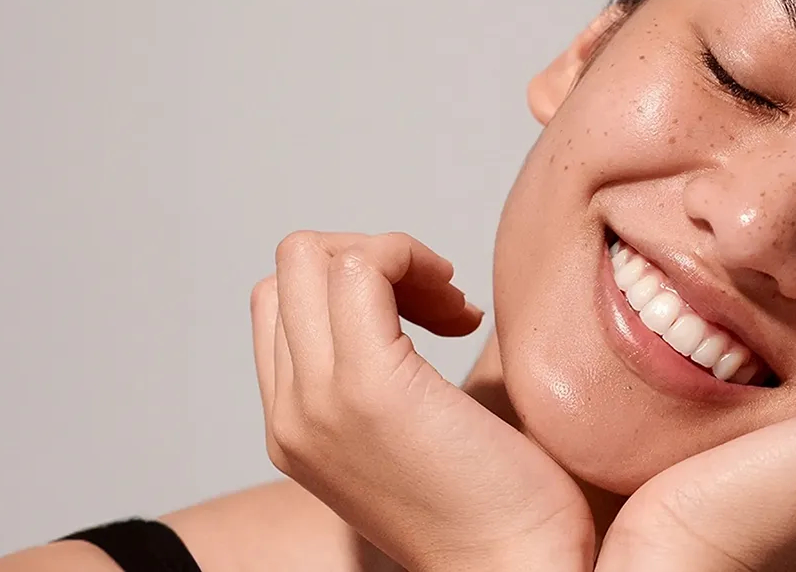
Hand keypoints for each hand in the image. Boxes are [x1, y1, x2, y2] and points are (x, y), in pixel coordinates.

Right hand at [252, 231, 593, 570]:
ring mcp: (318, 400)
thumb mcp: (414, 431)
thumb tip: (423, 295)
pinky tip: (461, 315)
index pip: (281, 302)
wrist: (513, 571)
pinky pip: (361, 267)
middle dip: (373, 257)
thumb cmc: (493, 504)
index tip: (430, 317)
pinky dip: (412, 259)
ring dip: (395, 256)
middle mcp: (290, 413)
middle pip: (291, 267)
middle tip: (441, 304)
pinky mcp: (368, 388)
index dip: (356, 284)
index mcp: (295, 425)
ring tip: (451, 309)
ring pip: (313, 256)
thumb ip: (387, 374)